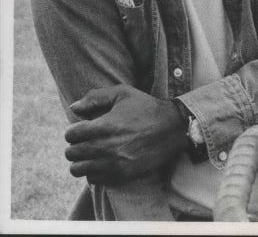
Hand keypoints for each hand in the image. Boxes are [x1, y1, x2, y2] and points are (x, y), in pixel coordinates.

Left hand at [64, 84, 186, 183]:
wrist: (172, 128)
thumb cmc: (145, 107)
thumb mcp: (123, 93)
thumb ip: (95, 97)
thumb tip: (74, 108)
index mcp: (104, 126)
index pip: (71, 135)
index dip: (73, 130)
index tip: (81, 128)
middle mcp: (105, 147)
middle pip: (71, 154)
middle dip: (75, 146)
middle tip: (85, 141)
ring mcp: (113, 163)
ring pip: (78, 170)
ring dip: (81, 161)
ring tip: (90, 153)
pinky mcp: (120, 175)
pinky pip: (93, 179)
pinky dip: (93, 171)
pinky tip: (102, 161)